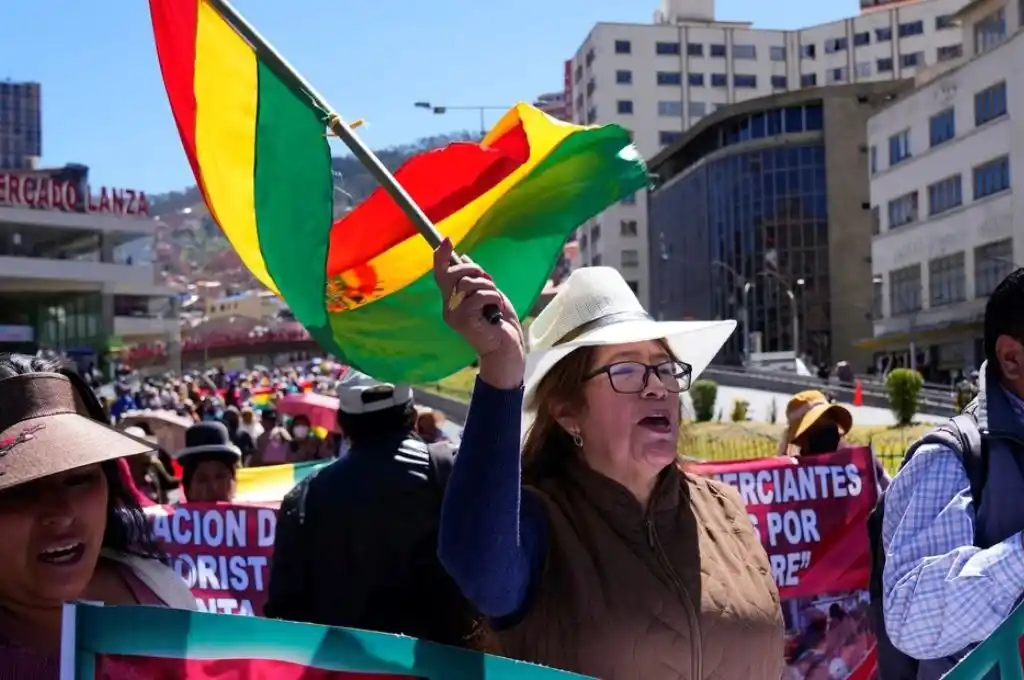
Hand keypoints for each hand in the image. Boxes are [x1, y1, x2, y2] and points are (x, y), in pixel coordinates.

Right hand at [433, 238, 524, 387]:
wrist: (507, 350)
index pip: (440, 274)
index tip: (446, 240)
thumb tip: (463, 258)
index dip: (441, 256)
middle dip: (475, 270)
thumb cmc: (500, 325)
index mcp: (453, 300)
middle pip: (451, 274)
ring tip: (496, 302)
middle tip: (490, 282)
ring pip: (468, 283)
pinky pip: (479, 295)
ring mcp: (454, 315)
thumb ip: (476, 280)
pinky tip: (496, 311)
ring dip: (488, 287)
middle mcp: (448, 307)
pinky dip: (493, 298)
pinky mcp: (463, 320)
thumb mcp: (489, 295)